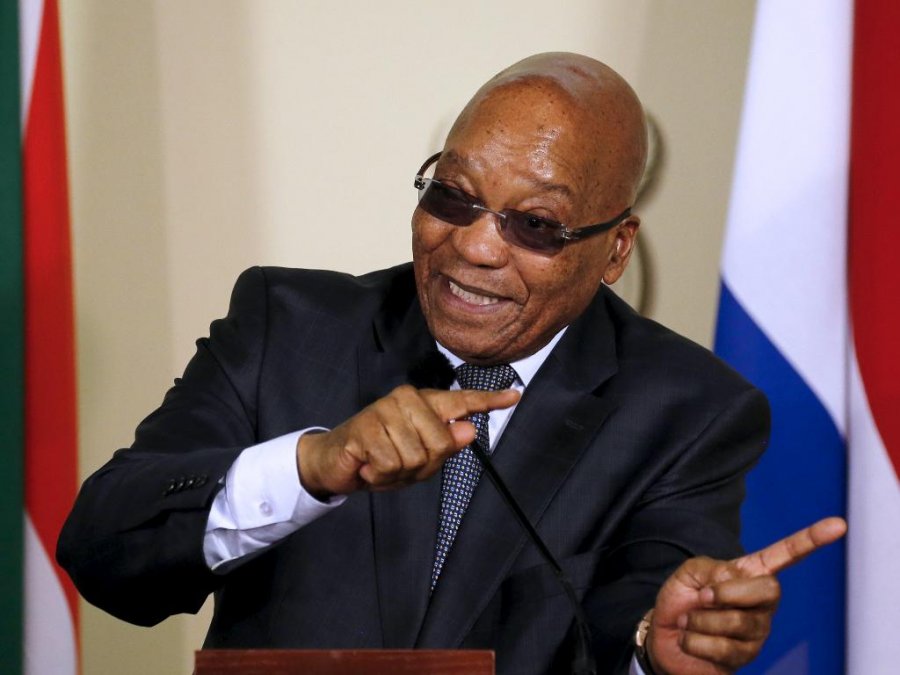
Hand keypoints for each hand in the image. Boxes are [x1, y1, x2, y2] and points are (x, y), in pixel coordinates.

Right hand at [296, 384, 519, 497]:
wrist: (338, 463)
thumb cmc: (382, 458)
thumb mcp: (419, 460)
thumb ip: (445, 446)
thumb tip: (469, 430)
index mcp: (424, 404)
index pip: (461, 401)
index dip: (489, 401)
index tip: (515, 396)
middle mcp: (406, 399)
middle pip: (440, 443)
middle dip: (422, 465)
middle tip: (398, 463)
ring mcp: (385, 410)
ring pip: (415, 456)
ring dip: (398, 472)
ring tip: (381, 463)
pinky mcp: (365, 427)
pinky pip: (390, 463)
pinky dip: (380, 475)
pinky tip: (369, 466)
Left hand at [646, 516, 846, 674]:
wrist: (662, 636)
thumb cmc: (680, 600)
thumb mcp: (689, 573)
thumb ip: (712, 569)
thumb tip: (735, 583)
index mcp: (750, 573)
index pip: (786, 555)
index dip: (811, 540)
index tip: (838, 524)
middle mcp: (762, 602)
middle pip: (770, 589)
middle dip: (726, 593)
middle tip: (701, 597)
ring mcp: (758, 631)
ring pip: (739, 622)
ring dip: (700, 620)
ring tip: (689, 621)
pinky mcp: (746, 657)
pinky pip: (724, 648)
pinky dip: (695, 641)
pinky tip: (690, 640)